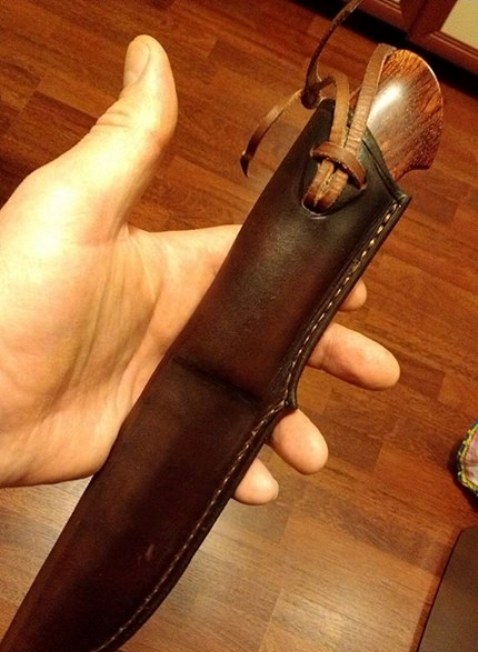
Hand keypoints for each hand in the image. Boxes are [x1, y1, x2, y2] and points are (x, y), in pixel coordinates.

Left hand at [0, 36, 398, 498]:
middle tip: (378, 372)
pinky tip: (259, 484)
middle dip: (329, 356)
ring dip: (290, 426)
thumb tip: (149, 56)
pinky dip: (237, 470)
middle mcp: (178, 329)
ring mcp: (165, 387)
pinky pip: (207, 451)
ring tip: (312, 452)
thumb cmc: (11, 293)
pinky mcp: (146, 436)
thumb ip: (127, 142)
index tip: (361, 292)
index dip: (314, 279)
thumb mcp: (72, 205)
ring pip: (249, 405)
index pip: (262, 268)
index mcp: (174, 270)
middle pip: (274, 341)